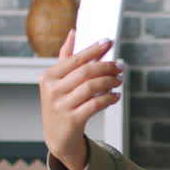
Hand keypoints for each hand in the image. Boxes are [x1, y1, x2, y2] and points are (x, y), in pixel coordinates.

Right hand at [38, 29, 123, 169]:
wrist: (58, 137)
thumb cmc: (61, 104)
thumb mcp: (58, 82)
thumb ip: (66, 57)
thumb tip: (74, 33)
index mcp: (49, 76)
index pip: (75, 59)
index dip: (93, 49)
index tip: (108, 42)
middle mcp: (52, 90)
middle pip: (85, 72)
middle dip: (106, 66)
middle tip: (120, 65)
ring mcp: (61, 105)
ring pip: (91, 87)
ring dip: (110, 81)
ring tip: (119, 79)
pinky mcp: (72, 120)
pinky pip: (95, 104)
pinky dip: (109, 99)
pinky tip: (116, 96)